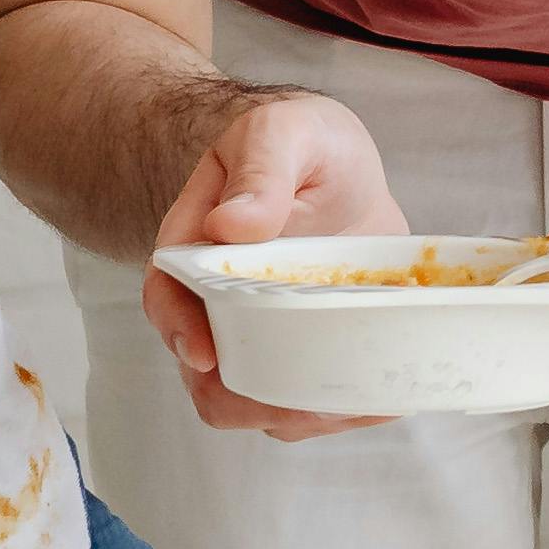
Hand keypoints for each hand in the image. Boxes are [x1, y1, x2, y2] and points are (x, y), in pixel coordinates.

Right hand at [142, 86, 403, 440]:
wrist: (341, 166)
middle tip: (305, 400)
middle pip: (205, 372)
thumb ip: (260, 172)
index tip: (206, 357)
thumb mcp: (283, 134)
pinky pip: (306, 399)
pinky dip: (338, 410)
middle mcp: (219, 302)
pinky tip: (380, 400)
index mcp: (197, 248)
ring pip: (254, 400)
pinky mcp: (304, 351)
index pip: (168, 297)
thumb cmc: (302, 143)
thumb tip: (230, 227)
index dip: (180, 331)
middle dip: (242, 397)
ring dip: (294, 414)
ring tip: (352, 404)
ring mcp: (259, 334)